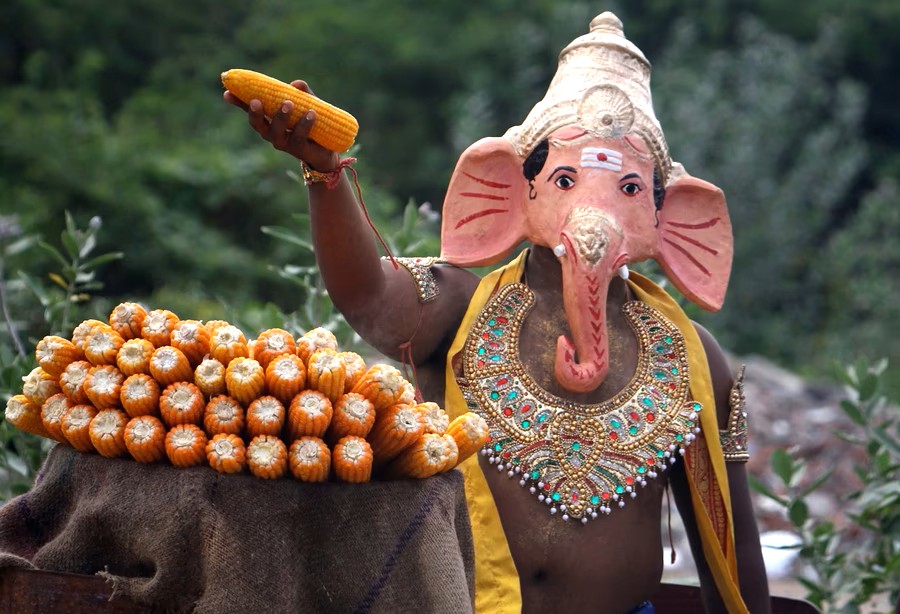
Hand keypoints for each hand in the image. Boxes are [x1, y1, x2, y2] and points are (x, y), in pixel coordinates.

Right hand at [223, 80, 340, 170]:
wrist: (327, 149)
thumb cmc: (313, 123)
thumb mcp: (308, 103)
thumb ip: (302, 92)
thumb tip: (295, 84)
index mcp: (269, 119)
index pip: (250, 109)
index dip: (238, 101)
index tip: (227, 92)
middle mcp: (272, 132)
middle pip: (257, 124)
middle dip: (255, 113)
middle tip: (256, 101)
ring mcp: (284, 143)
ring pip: (276, 131)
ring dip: (280, 116)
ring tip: (288, 103)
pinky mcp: (298, 150)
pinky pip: (298, 136)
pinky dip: (304, 124)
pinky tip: (311, 113)